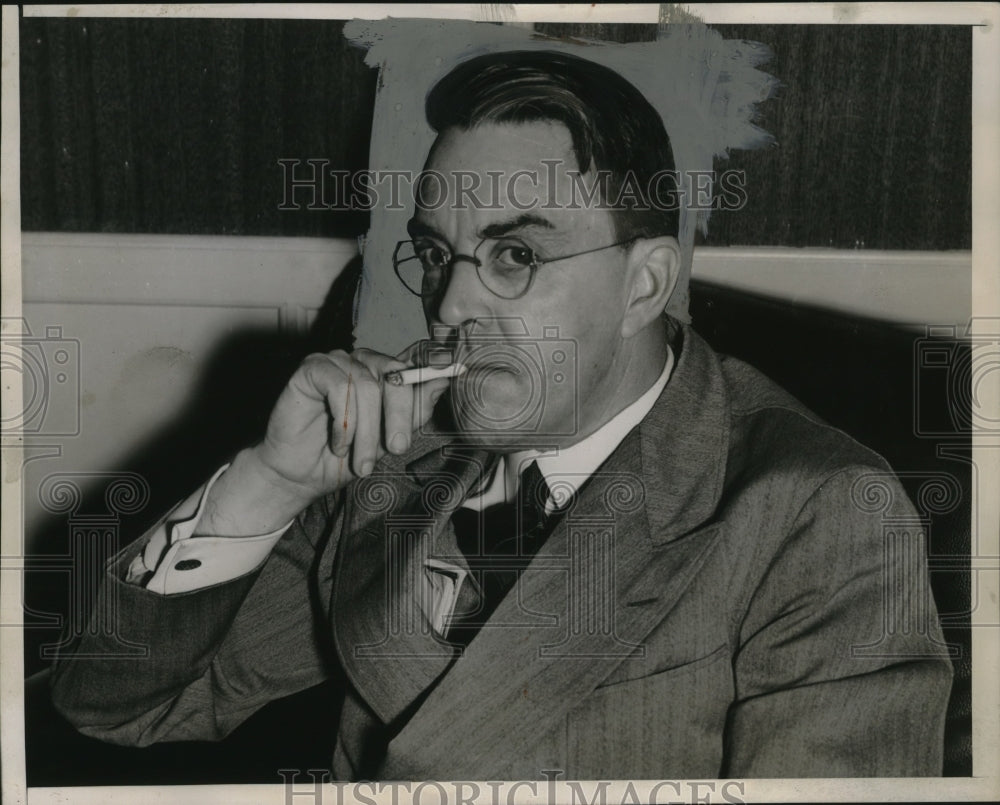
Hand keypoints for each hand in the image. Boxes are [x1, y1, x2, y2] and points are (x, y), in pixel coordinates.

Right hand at [200, 342, 451, 535]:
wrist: (300, 476)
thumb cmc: (343, 457)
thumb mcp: (388, 439)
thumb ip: (414, 411)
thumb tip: (442, 381)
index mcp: (382, 374)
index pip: (414, 361)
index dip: (433, 362)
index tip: (454, 368)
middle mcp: (361, 362)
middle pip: (395, 373)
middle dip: (400, 416)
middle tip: (397, 448)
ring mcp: (336, 361)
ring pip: (368, 386)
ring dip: (367, 431)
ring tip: (360, 462)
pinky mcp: (311, 368)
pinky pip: (339, 387)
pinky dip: (344, 422)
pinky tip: (338, 443)